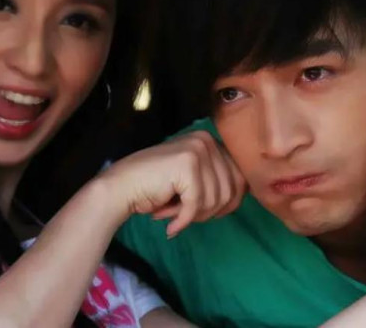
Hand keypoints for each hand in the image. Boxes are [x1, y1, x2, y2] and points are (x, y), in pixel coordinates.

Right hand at [99, 131, 246, 237]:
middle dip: (210, 211)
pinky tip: (171, 225)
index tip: (205, 213)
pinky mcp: (186, 164)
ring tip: (174, 213)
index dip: (227, 204)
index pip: (240, 178)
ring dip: (195, 215)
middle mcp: (206, 140)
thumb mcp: (195, 180)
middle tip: (187, 215)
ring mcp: (197, 150)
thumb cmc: (156, 188)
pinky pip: (198, 204)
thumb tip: (246, 193)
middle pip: (231, 191)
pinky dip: (184, 220)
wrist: (120, 187)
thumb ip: (218, 180)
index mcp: (211, 141)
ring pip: (216, 200)